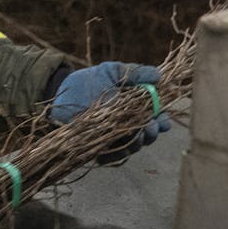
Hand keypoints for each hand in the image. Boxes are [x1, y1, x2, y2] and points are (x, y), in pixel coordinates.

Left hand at [50, 61, 170, 140]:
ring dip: (137, 142)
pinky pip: (112, 156)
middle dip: (152, 132)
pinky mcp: (99, 149)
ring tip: (137, 135)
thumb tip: (158, 75)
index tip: (164, 120)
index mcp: (137, 109)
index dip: (163, 121)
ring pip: (132, 147)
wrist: (63, 91)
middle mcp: (129, 126)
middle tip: (152, 127)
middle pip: (148, 136)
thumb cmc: (91, 80)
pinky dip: (117, 152)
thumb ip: (135, 73)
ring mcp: (115, 139)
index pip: (157, 119)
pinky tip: (116, 143)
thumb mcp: (113, 71)